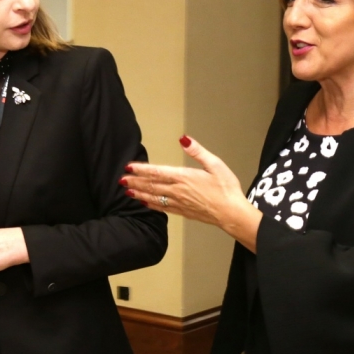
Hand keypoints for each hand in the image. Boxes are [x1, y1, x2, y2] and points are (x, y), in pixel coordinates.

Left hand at [121, 135, 261, 250]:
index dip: (141, 169)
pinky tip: (144, 203)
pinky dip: (150, 205)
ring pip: (153, 197)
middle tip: (121, 179)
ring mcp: (179, 203)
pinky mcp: (183, 212)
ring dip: (139, 193)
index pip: (157, 172)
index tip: (129, 167)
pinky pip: (162, 208)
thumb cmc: (226, 189)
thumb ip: (197, 151)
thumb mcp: (215, 164)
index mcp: (184, 177)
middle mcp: (178, 191)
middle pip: (151, 185)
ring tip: (127, 190)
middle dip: (135, 181)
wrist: (231, 214)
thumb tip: (184, 139)